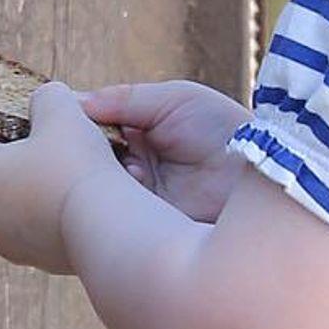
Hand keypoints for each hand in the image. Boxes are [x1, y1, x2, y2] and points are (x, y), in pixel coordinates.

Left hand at [0, 83, 126, 274]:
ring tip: (72, 176)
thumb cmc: (76, 166)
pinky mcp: (39, 261)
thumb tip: (45, 102)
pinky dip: (55, 216)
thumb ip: (46, 98)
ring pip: (16, 206)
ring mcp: (9, 242)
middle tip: (52, 148)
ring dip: (37, 190)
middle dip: (17, 161)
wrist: (106, 228)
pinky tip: (82, 203)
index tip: (20, 127)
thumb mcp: (62, 111)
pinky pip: (40, 229)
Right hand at [82, 81, 251, 223]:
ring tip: (123, 161)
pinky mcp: (149, 228)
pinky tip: (135, 182)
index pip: (95, 130)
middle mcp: (136, 168)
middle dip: (85, 150)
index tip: (64, 116)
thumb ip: (127, 99)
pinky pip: (119, 215)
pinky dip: (120, 198)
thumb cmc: (226, 130)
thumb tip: (77, 101)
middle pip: (91, 161)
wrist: (265, 173)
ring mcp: (141, 199)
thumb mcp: (176, 100)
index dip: (79, 124)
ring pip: (100, 188)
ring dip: (104, 174)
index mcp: (140, 136)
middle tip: (81, 140)